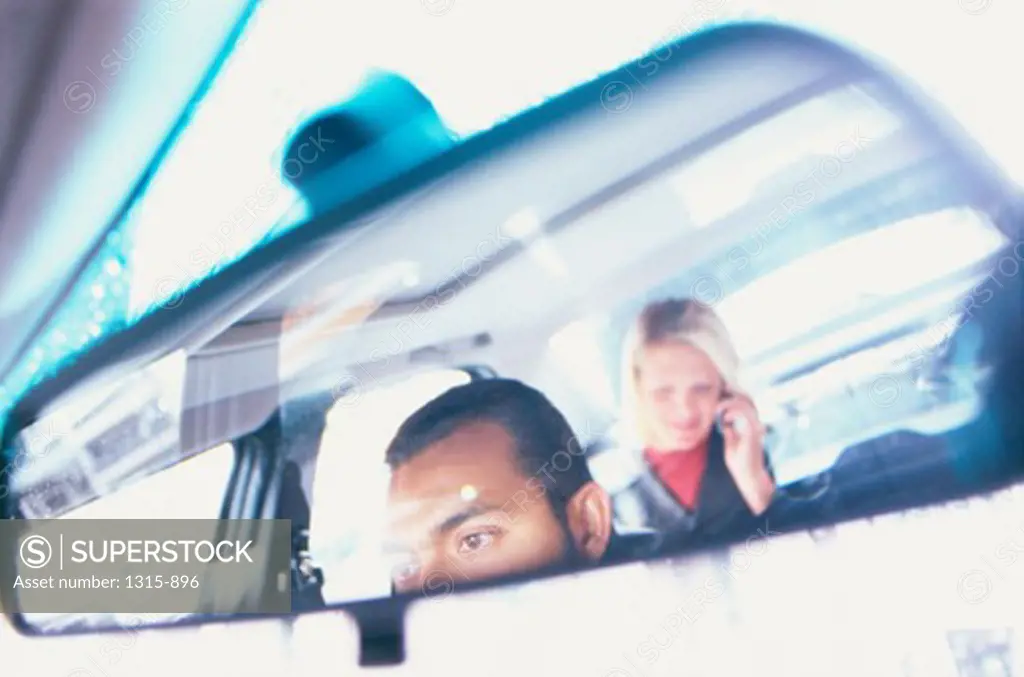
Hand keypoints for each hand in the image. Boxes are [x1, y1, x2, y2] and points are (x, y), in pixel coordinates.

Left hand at [717, 395, 774, 514]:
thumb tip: (723, 421)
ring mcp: (755, 427)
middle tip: (718, 398)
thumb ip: (729, 431)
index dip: (733, 395)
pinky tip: (725, 420)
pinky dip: (733, 413)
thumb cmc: (740, 463)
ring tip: (719, 409)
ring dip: (730, 403)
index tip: (719, 396)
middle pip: (747, 398)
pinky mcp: (753, 433)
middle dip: (732, 394)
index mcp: (749, 424)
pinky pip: (745, 415)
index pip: (745, 402)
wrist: (748, 477)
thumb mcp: (730, 443)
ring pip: (746, 403)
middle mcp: (755, 423)